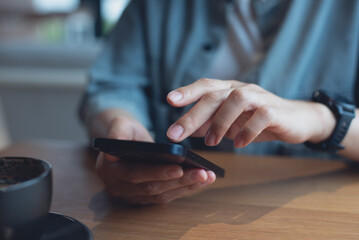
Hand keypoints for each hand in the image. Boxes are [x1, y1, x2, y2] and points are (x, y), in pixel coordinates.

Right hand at [96, 116, 215, 203]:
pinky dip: (185, 189)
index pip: (134, 174)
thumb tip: (114, 146)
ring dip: (186, 187)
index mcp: (109, 169)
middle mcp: (119, 187)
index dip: (156, 173)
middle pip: (152, 188)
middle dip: (179, 181)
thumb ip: (116, 132)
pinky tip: (202, 180)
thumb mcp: (119, 124)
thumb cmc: (125, 131)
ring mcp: (132, 194)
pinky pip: (166, 196)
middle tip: (202, 173)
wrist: (125, 142)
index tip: (178, 168)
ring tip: (207, 176)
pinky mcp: (145, 197)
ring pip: (161, 195)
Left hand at [166, 78, 335, 146]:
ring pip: (236, 100)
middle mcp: (242, 89)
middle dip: (193, 115)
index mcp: (229, 90)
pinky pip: (260, 116)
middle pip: (214, 96)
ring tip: (212, 142)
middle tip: (176, 134)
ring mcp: (259, 98)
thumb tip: (187, 130)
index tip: (169, 100)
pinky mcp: (275, 111)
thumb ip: (210, 124)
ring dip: (220, 123)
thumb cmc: (259, 120)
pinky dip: (246, 131)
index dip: (187, 91)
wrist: (296, 120)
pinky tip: (238, 144)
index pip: (206, 86)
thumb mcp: (231, 123)